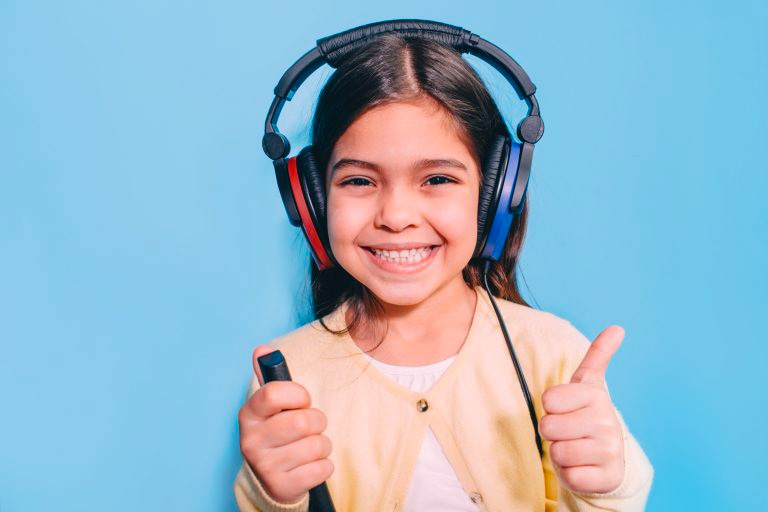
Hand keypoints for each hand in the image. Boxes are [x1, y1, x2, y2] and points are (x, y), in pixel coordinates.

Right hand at [237, 346, 333, 503]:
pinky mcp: (283, 487)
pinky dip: (324, 465)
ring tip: (309, 446)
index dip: (298, 394)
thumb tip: (262, 349)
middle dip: (318, 421)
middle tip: (310, 426)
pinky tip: (309, 465)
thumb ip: (269, 378)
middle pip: (303, 420)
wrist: (271, 480)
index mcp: (248, 415)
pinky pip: (323, 468)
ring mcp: (265, 466)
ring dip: (322, 444)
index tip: (302, 401)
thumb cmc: (277, 433)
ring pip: (317, 444)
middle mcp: (251, 441)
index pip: (274, 393)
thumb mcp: (270, 407)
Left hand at [540, 326, 625, 493]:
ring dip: (561, 454)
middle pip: (549, 427)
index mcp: (596, 396)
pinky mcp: (605, 478)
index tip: (566, 410)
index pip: (548, 400)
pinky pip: (570, 476)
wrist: (610, 458)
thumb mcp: (590, 385)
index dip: (551, 408)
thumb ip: (599, 355)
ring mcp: (609, 451)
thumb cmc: (589, 416)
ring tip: (577, 448)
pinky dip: (570, 474)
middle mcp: (607, 422)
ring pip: (558, 452)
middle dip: (553, 433)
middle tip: (570, 432)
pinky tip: (584, 467)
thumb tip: (617, 328)